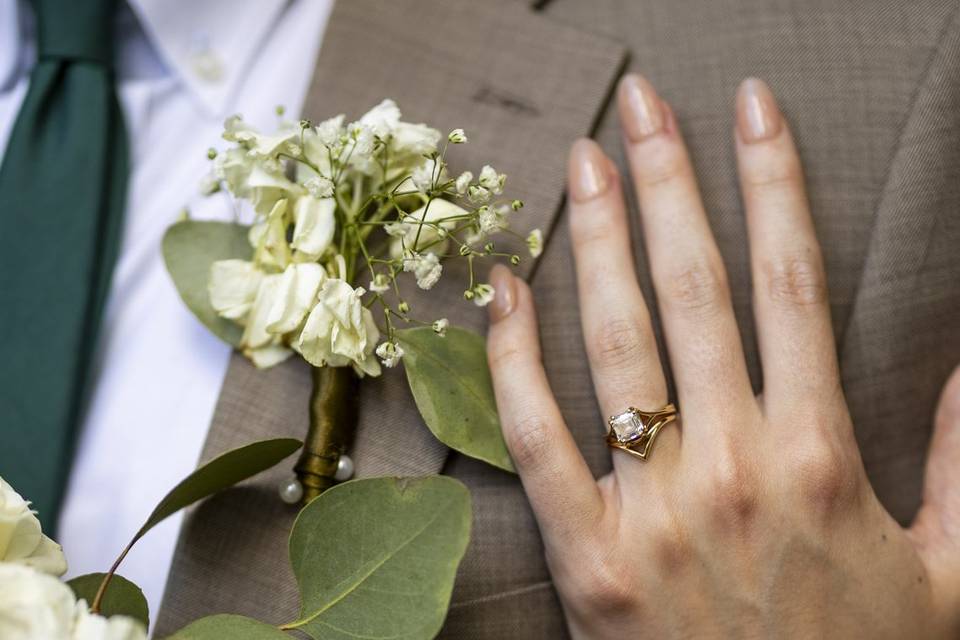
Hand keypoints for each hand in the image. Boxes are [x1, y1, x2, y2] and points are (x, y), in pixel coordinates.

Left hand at [484, 74, 959, 637]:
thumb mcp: (953, 577)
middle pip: (697, 286)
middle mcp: (735, 463)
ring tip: (582, 165)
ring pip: (618, 341)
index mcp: (823, 456)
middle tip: (644, 105)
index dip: (774, 180)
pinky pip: (536, 436)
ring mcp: (654, 508)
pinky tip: (502, 289)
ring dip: (597, 241)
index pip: (793, 281)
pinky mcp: (587, 557)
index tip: (750, 108)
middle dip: (671, 181)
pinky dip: (512, 358)